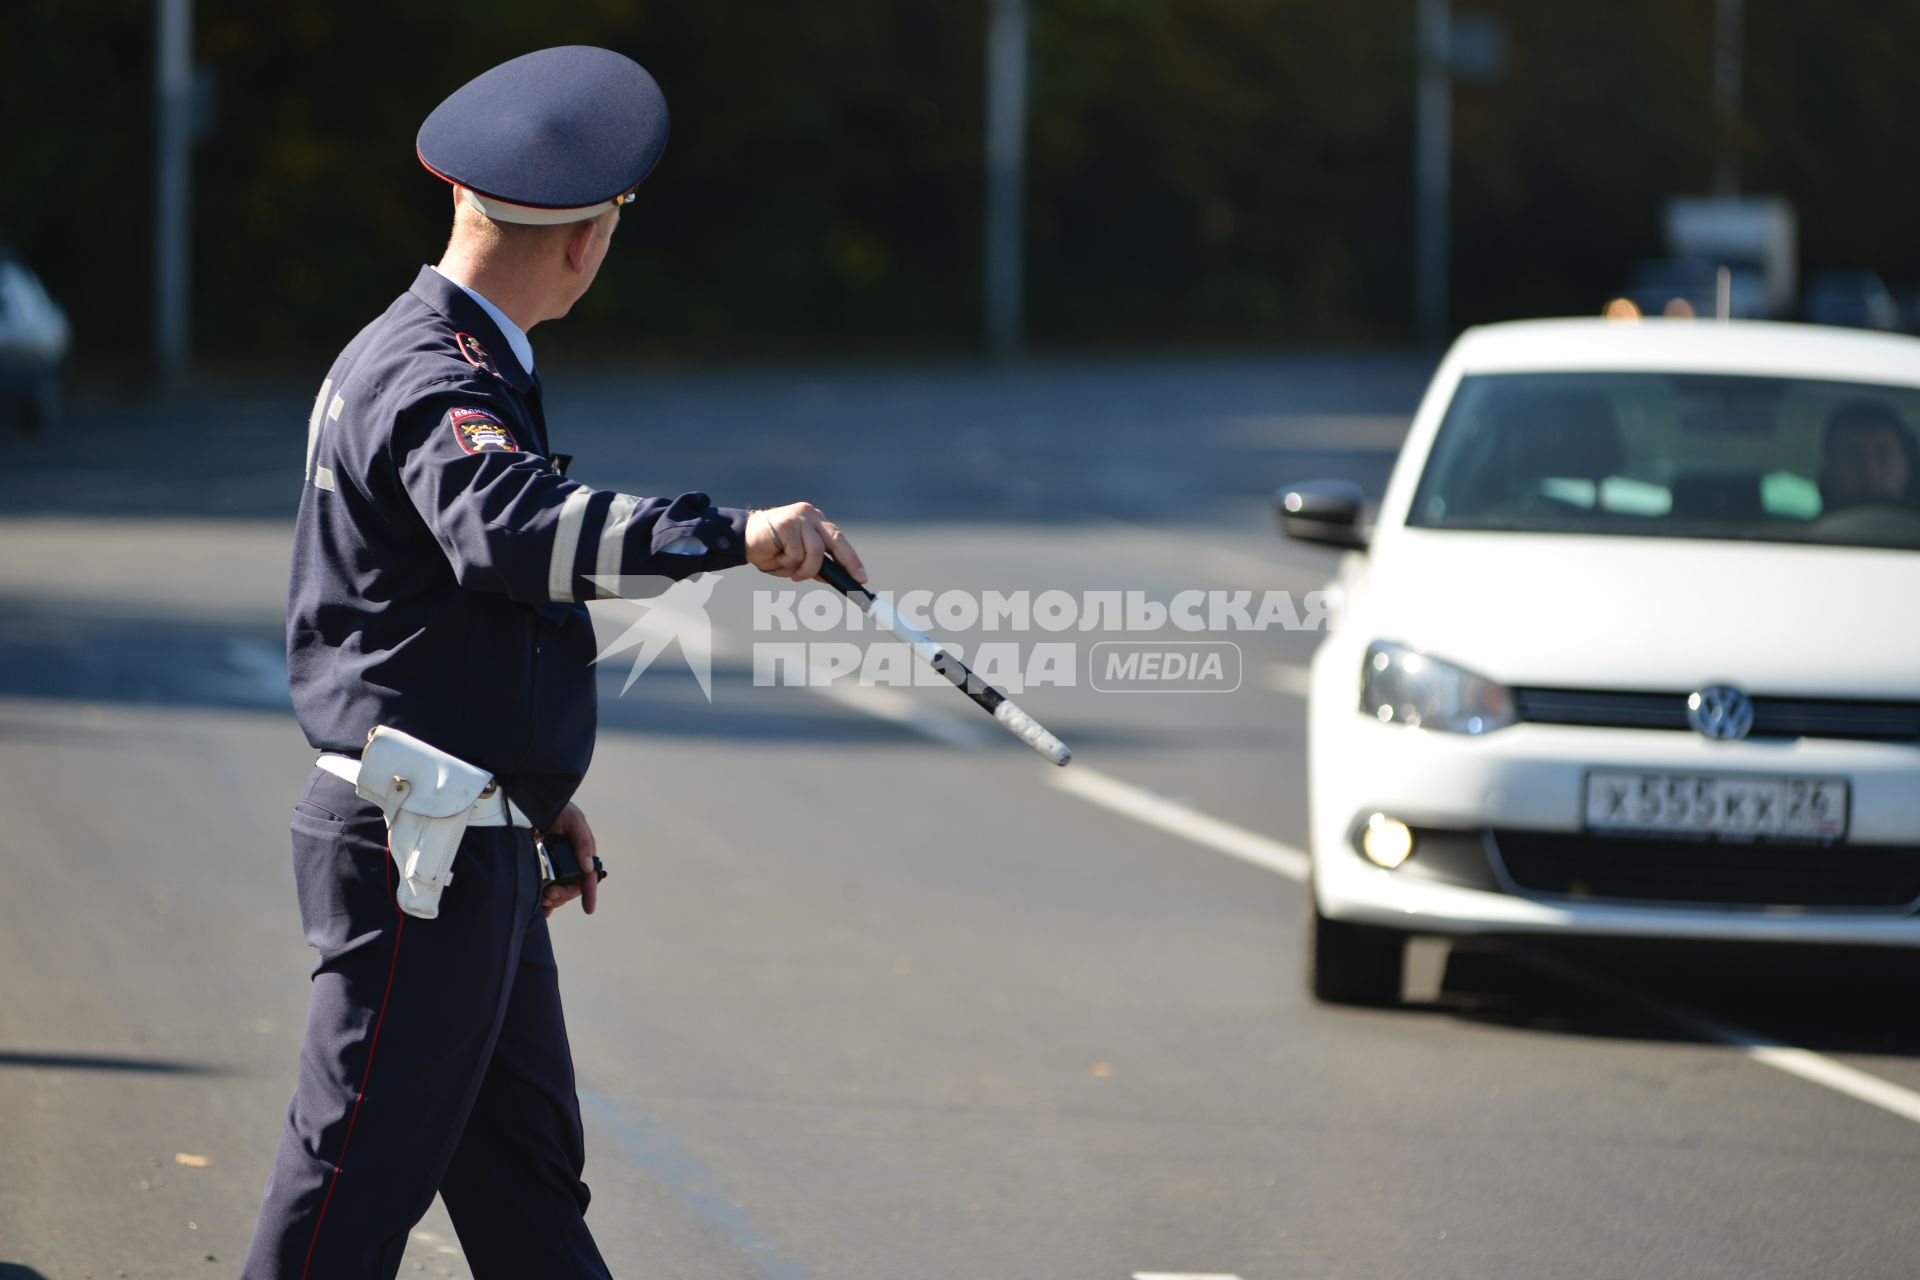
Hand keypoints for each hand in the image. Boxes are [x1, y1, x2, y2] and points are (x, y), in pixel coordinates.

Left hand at [540, 803, 600, 917]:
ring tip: (543, 897)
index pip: (589, 878)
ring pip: (560, 891)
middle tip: (549, 894)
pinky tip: (543, 910)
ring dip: (554, 898)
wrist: (534, 805)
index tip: (588, 909)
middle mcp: (573, 863)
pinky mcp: (544, 870)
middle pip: (573, 888)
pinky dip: (547, 902)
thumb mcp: (574, 821)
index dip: (590, 894)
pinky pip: (548, 890)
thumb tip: (588, 868)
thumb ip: (583, 843)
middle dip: (563, 895)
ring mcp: (558, 867)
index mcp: (584, 853)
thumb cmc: (559, 810)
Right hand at [746, 502, 867, 583]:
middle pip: (836, 539)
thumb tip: (834, 577)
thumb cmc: (770, 550)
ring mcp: (799, 517)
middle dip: (848, 562)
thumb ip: (814, 565)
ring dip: (805, 569)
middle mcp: (811, 516)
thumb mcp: (796, 561)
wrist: (741, 539)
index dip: (851, 559)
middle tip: (856, 579)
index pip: (838, 540)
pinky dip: (788, 562)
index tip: (861, 576)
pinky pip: (797, 552)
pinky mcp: (787, 523)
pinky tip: (777, 558)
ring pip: (816, 551)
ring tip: (793, 575)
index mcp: (816, 522)